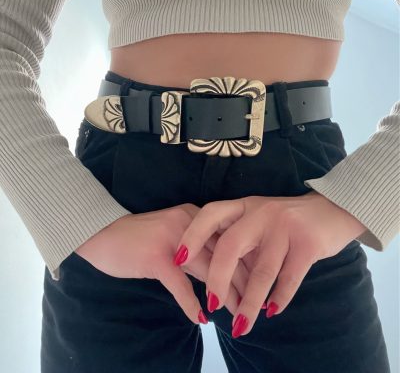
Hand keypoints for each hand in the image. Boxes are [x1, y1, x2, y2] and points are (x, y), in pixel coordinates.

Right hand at [74, 203, 249, 323]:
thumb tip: (220, 272)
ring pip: (207, 270)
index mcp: (195, 216)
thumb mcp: (173, 235)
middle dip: (241, 281)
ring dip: (224, 296)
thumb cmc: (138, 238)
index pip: (228, 240)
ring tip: (236, 314)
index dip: (245, 262)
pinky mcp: (155, 257)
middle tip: (254, 303)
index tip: (259, 281)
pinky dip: (191, 303)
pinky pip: (180, 285)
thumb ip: (196, 248)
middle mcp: (188, 223)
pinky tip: (201, 318)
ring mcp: (172, 239)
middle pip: (223, 255)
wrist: (101, 233)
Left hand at [172, 191, 366, 337]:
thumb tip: (214, 275)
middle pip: (230, 246)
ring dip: (249, 302)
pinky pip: (289, 277)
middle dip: (217, 279)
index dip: (192, 236)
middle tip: (211, 304)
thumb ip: (240, 239)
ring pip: (261, 271)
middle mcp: (261, 213)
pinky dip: (279, 297)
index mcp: (244, 206)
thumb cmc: (287, 220)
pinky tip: (271, 311)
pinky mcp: (308, 244)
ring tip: (241, 326)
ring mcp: (285, 228)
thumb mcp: (259, 219)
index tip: (178, 259)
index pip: (211, 214)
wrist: (333, 210)